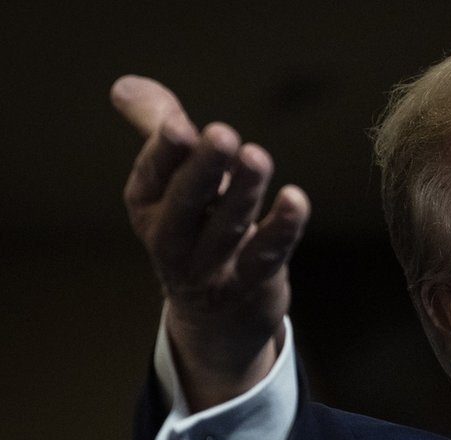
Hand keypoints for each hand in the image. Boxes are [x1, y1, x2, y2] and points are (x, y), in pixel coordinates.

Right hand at [111, 75, 309, 410]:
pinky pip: (265, 258)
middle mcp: (172, 239)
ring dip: (243, 193)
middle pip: (187, 204)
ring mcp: (210, 268)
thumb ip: (159, 130)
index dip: (165, 151)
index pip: (153, 175)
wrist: (218, 313)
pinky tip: (295, 200)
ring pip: (226, 229)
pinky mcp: (250, 284)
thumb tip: (126, 86)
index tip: (179, 124)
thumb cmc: (198, 226)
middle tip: (223, 134)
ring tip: (257, 158)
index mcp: (148, 205)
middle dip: (203, 170)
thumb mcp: (174, 180)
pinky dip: (280, 230)